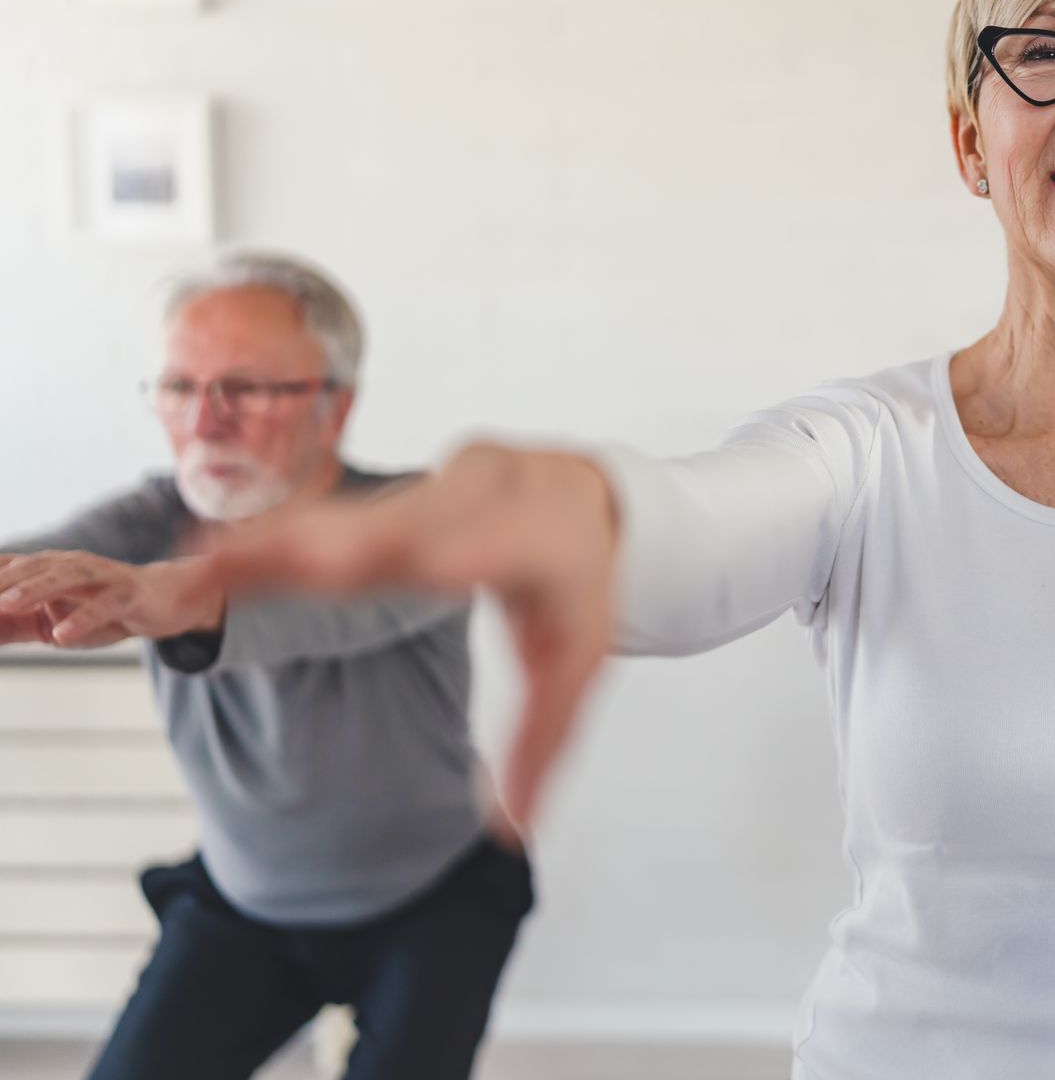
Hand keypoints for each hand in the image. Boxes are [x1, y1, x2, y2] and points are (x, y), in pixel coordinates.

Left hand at [0, 552, 224, 647]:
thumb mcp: (53, 621)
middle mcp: (72, 564)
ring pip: (64, 577)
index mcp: (49, 568)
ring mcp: (101, 576)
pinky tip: (63, 635)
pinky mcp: (128, 593)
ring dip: (34, 588)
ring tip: (8, 604)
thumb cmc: (105, 610)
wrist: (166, 602)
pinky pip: (103, 605)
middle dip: (2, 581)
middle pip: (30, 567)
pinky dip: (82, 619)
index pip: (9, 569)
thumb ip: (15, 625)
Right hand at [193, 443, 621, 827]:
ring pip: (351, 520)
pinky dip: (273, 534)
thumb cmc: (577, 587)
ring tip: (200, 567)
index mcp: (534, 545)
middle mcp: (482, 504)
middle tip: (256, 568)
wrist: (581, 494)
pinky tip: (210, 553)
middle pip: (399, 532)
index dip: (447, 556)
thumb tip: (514, 839)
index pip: (488, 553)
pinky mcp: (401, 489)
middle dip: (327, 551)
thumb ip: (542, 747)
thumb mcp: (578, 666)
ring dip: (274, 544)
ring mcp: (436, 487)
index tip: (402, 565)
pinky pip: (333, 511)